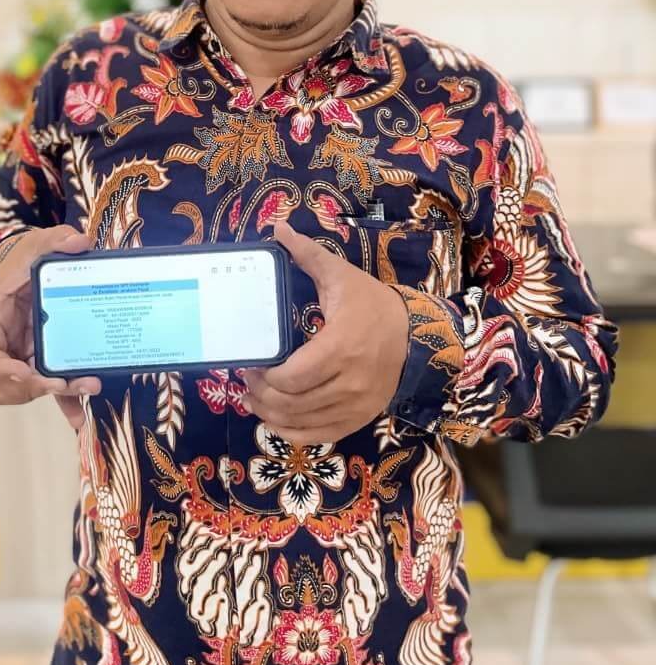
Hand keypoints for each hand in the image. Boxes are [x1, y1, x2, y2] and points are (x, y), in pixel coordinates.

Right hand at [0, 224, 100, 424]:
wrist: (31, 267)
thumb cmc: (24, 257)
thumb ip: (55, 239)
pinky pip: (50, 388)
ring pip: (28, 390)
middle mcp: (5, 343)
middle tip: (59, 383)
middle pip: (5, 383)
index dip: (0, 369)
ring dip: (54, 396)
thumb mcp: (36, 243)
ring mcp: (23, 355)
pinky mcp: (43, 360)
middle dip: (31, 388)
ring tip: (84, 387)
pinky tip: (81, 416)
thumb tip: (80, 241)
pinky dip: (65, 403)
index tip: (25, 372)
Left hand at [241, 218, 408, 445]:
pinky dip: (292, 432)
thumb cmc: (372, 304)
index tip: (250, 364)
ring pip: (302, 423)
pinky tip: (275, 420)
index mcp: (341, 346)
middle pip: (292, 402)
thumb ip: (308, 255)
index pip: (292, 376)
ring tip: (253, 399)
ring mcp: (356, 405)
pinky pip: (319, 436)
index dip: (264, 377)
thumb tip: (279, 228)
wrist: (416, 335)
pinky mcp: (360, 419)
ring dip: (270, 414)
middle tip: (247, 380)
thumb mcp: (341, 276)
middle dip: (261, 394)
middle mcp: (350, 382)